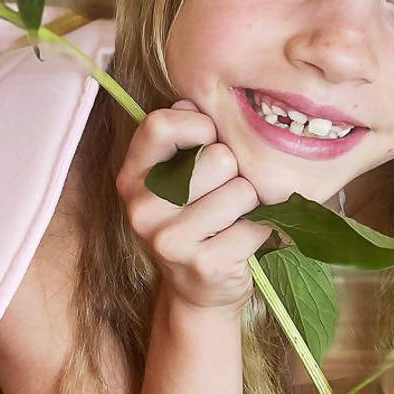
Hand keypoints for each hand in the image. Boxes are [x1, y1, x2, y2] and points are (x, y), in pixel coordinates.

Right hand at [116, 100, 272, 312]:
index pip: (160, 124)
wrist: (199, 290)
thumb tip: (194, 103)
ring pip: (242, 190)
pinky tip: (241, 240)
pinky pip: (255, 225)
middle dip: (233, 172)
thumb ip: (187, 132)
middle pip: (217, 157)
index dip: (199, 127)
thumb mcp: (179, 172)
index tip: (209, 142)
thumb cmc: (197, 215)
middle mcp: (141, 207)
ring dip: (249, 203)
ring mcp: (168, 240)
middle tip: (223, 192)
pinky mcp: (203, 265)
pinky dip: (260, 230)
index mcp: (133, 175)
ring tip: (232, 217)